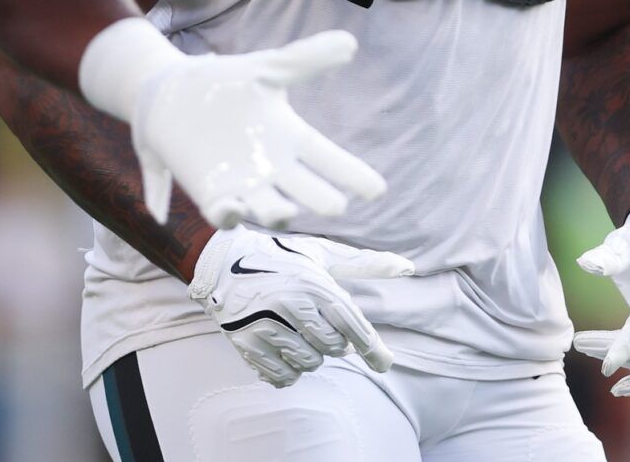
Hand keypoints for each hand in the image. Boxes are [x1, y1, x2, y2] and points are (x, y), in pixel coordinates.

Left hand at [134, 29, 385, 228]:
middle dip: (320, 200)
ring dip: (276, 213)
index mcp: (290, 138)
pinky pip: (223, 213)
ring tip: (284, 211)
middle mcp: (272, 168)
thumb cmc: (226, 82)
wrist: (171, 94)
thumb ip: (307, 59)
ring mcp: (242, 184)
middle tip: (336, 205)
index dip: (352, 174)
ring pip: (267, 209)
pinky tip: (231, 206)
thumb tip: (350, 42)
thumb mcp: (268, 69)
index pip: (329, 160)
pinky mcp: (209, 193)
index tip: (377, 189)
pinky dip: (228, 215)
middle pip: (306, 192)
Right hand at [189, 225, 413, 387]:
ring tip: (297, 331)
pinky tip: (281, 347)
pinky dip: (289, 369)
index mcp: (312, 282)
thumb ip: (364, 263)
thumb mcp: (321, 253)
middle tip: (318, 324)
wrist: (221, 263)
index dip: (372, 348)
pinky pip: (283, 376)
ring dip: (310, 354)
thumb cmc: (280, 257)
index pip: (352, 324)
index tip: (385, 364)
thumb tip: (407, 267)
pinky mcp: (246, 345)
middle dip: (333, 342)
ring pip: (309, 363)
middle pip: (333, 348)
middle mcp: (290, 305)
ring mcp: (266, 327)